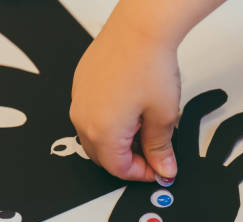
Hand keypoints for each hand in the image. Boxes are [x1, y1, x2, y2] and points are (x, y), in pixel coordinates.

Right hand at [70, 9, 180, 180]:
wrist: (140, 28)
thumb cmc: (149, 64)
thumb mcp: (163, 115)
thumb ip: (160, 148)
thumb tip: (163, 167)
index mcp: (102, 132)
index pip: (119, 169)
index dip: (141, 174)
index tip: (158, 168)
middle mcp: (83, 119)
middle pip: (103, 156)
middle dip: (128, 160)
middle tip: (153, 152)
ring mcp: (79, 101)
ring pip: (95, 136)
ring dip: (117, 142)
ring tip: (143, 128)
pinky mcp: (81, 85)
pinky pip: (90, 115)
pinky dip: (108, 122)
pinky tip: (130, 110)